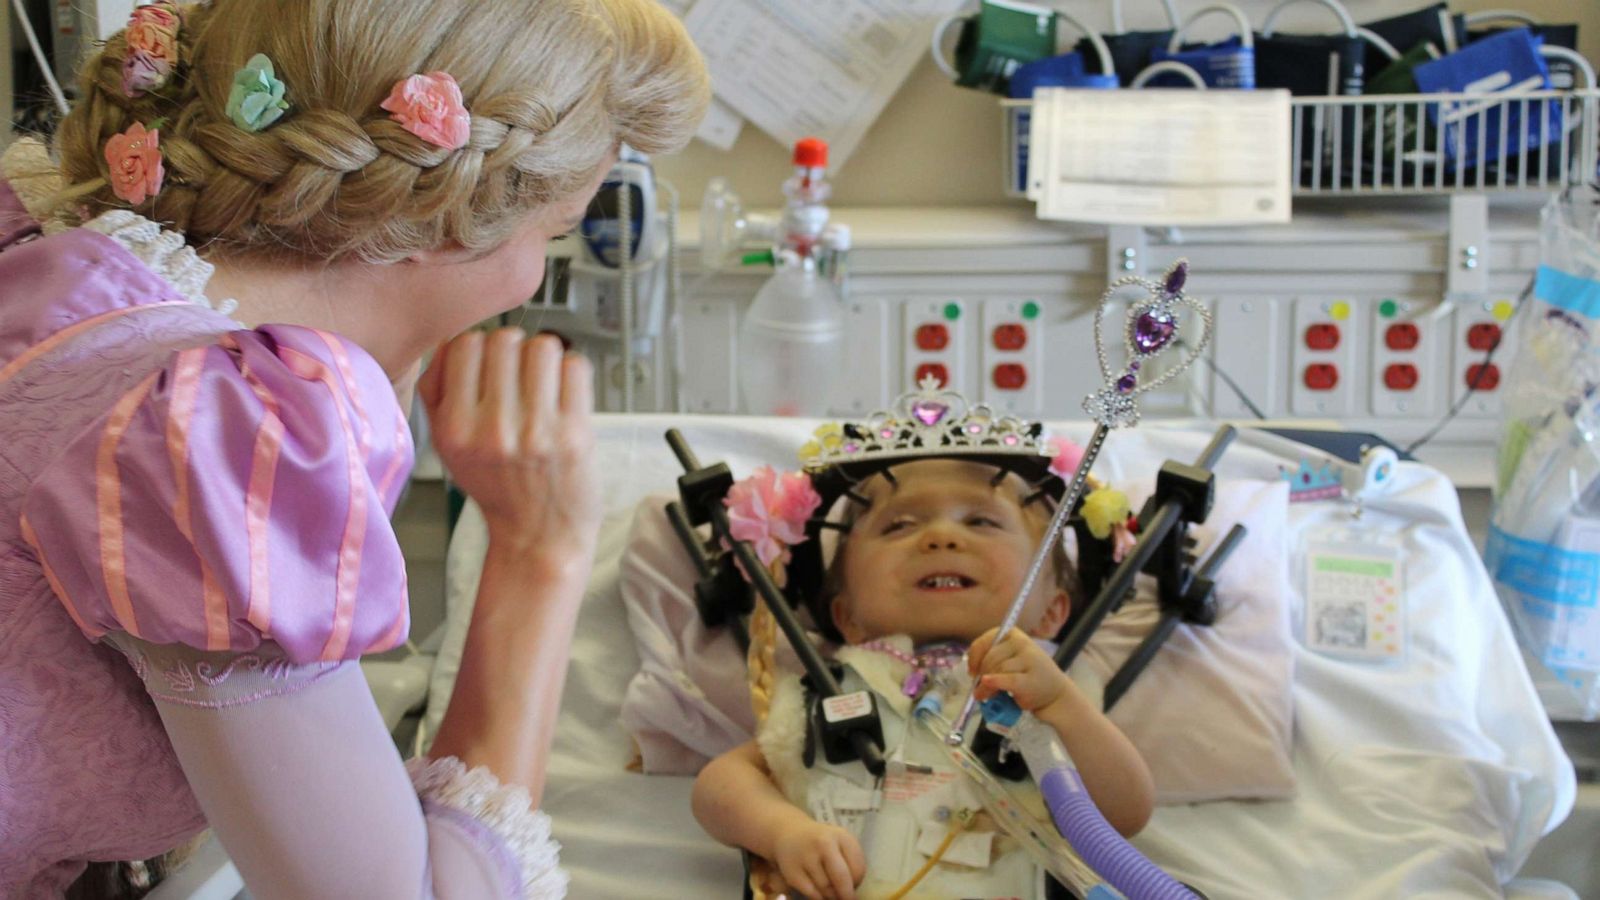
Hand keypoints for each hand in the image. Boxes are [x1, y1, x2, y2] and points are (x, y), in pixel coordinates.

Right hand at [418, 329, 599, 555]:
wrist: (539, 538)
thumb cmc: (496, 488)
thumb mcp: (446, 447)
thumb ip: (436, 392)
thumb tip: (448, 341)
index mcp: (455, 429)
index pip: (464, 344)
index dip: (480, 347)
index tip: (490, 364)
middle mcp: (493, 429)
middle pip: (504, 339)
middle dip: (514, 349)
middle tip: (520, 374)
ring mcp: (537, 431)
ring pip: (543, 346)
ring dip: (545, 357)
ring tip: (544, 381)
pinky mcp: (576, 433)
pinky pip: (576, 367)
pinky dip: (571, 373)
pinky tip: (564, 394)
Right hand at [771, 820, 865, 899]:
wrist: (789, 833)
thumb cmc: (821, 842)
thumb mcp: (840, 842)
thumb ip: (851, 862)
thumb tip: (853, 892)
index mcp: (841, 836)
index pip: (858, 868)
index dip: (858, 882)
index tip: (854, 885)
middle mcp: (823, 843)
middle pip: (842, 879)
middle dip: (847, 894)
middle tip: (847, 899)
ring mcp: (806, 857)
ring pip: (827, 889)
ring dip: (832, 895)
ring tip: (830, 889)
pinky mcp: (792, 872)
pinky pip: (813, 894)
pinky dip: (819, 897)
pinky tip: (818, 890)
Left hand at [968, 626, 1071, 714]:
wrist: (1055, 694)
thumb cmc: (1028, 676)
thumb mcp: (1010, 661)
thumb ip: (992, 660)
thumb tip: (972, 670)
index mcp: (1013, 635)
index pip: (986, 641)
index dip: (974, 656)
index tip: (972, 670)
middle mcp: (1022, 643)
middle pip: (990, 658)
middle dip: (980, 674)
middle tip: (978, 689)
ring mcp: (1029, 660)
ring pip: (997, 669)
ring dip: (985, 685)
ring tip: (984, 696)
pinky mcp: (1030, 680)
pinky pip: (1007, 680)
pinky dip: (994, 682)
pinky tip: (987, 685)